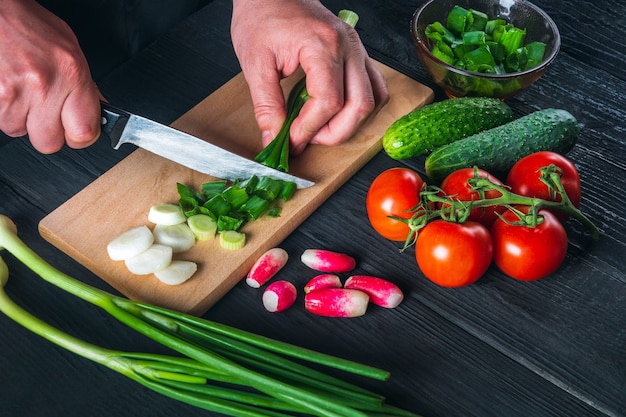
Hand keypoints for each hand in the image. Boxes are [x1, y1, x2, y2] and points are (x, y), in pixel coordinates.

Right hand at [0, 0, 101, 152]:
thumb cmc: (29, 26)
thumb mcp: (70, 50)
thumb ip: (85, 85)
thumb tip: (98, 113)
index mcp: (72, 73)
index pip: (85, 132)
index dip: (80, 137)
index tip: (77, 131)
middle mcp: (46, 85)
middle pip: (50, 143)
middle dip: (48, 132)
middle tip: (46, 113)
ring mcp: (16, 92)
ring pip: (21, 132)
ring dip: (22, 118)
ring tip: (23, 92)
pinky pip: (2, 121)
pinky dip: (5, 110)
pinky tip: (10, 89)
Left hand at [231, 0, 388, 154]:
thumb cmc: (262, 15)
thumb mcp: (254, 63)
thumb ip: (266, 104)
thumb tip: (273, 137)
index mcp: (323, 45)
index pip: (329, 101)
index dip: (310, 129)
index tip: (291, 140)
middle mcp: (348, 47)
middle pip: (359, 105)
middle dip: (332, 133)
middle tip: (305, 138)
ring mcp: (357, 49)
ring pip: (373, 99)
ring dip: (349, 123)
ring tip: (319, 127)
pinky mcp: (357, 54)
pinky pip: (374, 87)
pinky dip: (360, 107)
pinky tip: (336, 113)